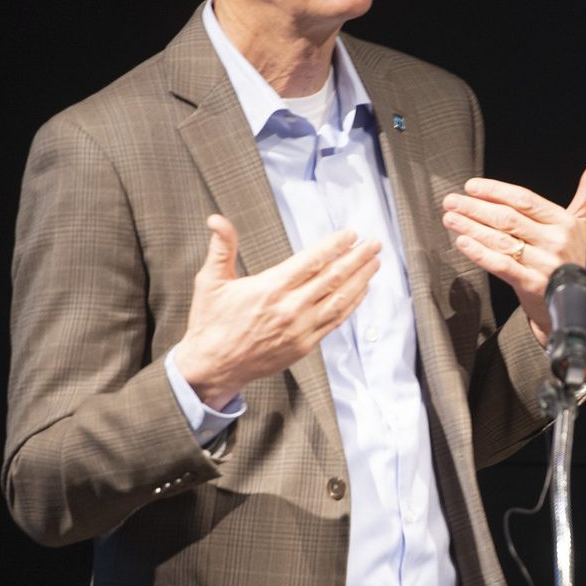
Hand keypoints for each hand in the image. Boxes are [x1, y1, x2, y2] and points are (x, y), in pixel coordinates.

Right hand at [172, 215, 380, 407]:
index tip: (350, 234)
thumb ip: (221, 248)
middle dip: (357, 258)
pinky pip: (335, 321)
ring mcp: (300, 328)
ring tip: (375, 263)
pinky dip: (352, 304)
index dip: (335, 246)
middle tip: (374, 243)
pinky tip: (362, 291)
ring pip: (340, 300)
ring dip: (361, 279)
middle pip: (333, 277)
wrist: (213, 366)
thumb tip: (217, 219)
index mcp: (270, 288)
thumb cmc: (211, 323)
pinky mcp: (304, 344)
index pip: (312, 260)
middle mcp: (290, 308)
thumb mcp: (210, 281)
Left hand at [442, 155, 585, 343]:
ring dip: (471, 227)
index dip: (496, 191)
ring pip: (501, 240)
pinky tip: (461, 242)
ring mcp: (543, 263)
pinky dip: (480, 253)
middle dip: (476, 208)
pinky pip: (502, 265)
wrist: (572, 302)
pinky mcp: (531, 284)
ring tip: (450, 217)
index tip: (471, 186)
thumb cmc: (571, 256)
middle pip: (508, 218)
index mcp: (563, 222)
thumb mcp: (582, 223)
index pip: (525, 199)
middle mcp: (555, 241)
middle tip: (451, 200)